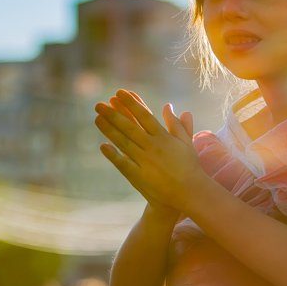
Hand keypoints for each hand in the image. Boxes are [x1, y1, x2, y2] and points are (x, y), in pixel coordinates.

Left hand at [95, 90, 205, 212]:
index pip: (144, 115)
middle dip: (113, 114)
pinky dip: (113, 155)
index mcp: (164, 137)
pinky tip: (103, 146)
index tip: (119, 93)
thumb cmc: (189, 166)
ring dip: (109, 130)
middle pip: (129, 127)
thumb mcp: (186, 142)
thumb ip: (177, 124)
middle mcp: (153, 147)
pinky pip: (123, 164)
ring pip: (123, 142)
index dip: (131, 103)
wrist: (189, 193)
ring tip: (97, 118)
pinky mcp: (139, 176)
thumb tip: (168, 106)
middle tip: (99, 104)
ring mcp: (145, 162)